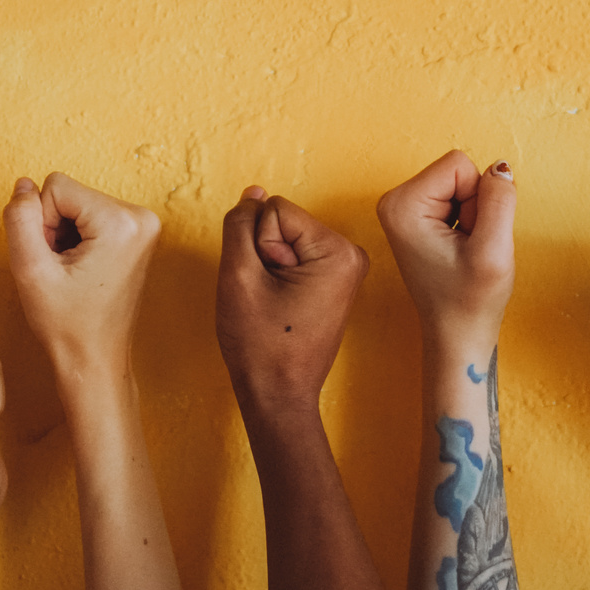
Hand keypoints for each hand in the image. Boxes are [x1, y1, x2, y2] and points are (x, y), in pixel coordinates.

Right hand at [2, 173, 160, 370]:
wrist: (95, 357)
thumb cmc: (67, 324)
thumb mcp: (30, 269)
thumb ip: (20, 218)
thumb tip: (24, 184)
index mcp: (122, 222)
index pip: (56, 186)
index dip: (41, 222)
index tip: (53, 259)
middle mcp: (141, 217)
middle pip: (70, 193)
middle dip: (55, 227)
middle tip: (61, 269)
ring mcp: (143, 225)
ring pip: (77, 204)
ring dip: (65, 234)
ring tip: (72, 272)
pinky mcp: (137, 233)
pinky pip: (91, 215)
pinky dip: (78, 238)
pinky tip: (82, 269)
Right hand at [217, 187, 369, 419]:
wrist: (278, 395)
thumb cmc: (261, 346)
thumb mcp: (238, 276)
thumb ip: (240, 225)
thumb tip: (253, 194)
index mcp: (339, 252)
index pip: (275, 210)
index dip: (257, 245)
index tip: (267, 285)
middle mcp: (351, 254)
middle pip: (282, 222)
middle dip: (265, 255)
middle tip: (270, 299)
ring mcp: (345, 268)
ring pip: (283, 238)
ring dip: (269, 267)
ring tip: (275, 305)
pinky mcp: (334, 279)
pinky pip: (293, 256)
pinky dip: (278, 277)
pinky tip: (281, 306)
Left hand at [375, 150, 515, 337]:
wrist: (457, 335)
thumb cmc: (469, 302)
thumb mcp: (494, 251)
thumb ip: (499, 201)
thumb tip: (500, 167)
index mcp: (402, 205)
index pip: (460, 163)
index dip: (479, 199)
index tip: (468, 237)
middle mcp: (395, 201)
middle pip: (460, 171)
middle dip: (476, 207)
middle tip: (467, 247)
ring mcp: (405, 209)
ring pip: (463, 184)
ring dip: (474, 217)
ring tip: (463, 251)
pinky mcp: (418, 216)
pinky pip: (460, 198)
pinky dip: (469, 223)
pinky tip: (460, 251)